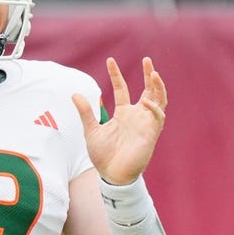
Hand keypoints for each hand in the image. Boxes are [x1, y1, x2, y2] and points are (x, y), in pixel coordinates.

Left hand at [74, 56, 167, 184]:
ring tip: (153, 72)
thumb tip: (74, 94)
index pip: (122, 88)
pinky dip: (153, 107)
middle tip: (147, 59)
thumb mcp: (91, 131)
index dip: (116, 75)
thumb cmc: (103, 156)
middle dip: (149, 75)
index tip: (110, 60)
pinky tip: (144, 101)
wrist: (112, 175)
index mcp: (123, 113)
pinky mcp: (151, 133)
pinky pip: (158, 116)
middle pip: (148, 90)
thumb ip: (86, 113)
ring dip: (158, 87)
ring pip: (158, 100)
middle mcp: (136, 115)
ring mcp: (145, 123)